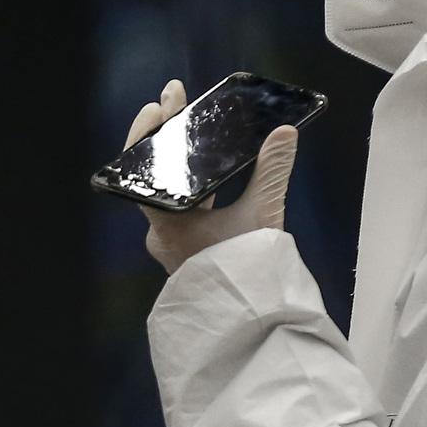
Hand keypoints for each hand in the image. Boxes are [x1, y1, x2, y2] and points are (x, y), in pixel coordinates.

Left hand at [122, 78, 301, 276]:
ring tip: (195, 131)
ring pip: (174, 195)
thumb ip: (272, 170)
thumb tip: (285, 132)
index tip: (157, 106)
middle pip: (158, 176)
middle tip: (175, 103)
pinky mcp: (192, 255)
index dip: (146, 135)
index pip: (141, 170)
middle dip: (169, 139)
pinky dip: (196, 189)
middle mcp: (163, 234)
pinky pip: (188, 213)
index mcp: (167, 221)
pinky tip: (213, 175)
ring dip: (183, 164)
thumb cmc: (248, 270)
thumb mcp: (263, 214)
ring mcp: (176, 247)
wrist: (253, 324)